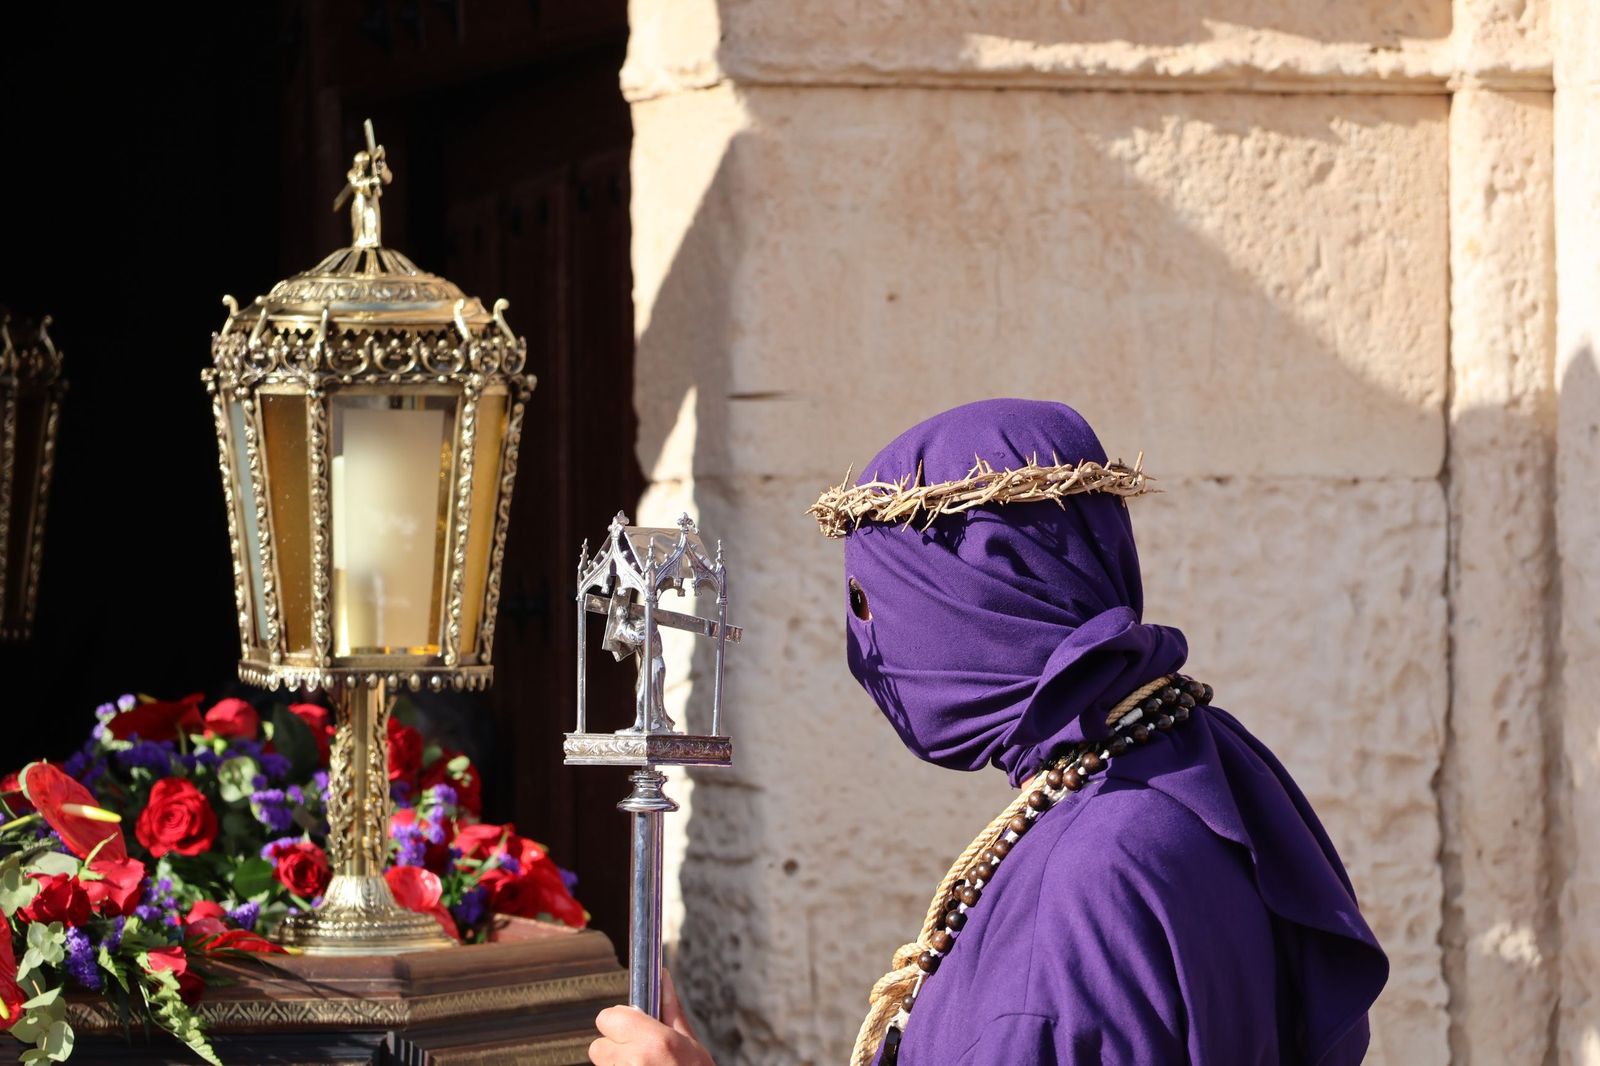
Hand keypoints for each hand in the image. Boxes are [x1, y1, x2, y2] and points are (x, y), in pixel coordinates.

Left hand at [590, 970, 714, 1064]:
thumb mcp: (690, 1044)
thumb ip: (670, 1010)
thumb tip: (663, 977)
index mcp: (654, 1042)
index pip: (607, 1017)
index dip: (619, 1022)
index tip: (632, 1028)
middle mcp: (634, 1062)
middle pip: (598, 1045)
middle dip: (615, 1048)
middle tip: (639, 1056)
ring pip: (601, 1065)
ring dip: (616, 1065)